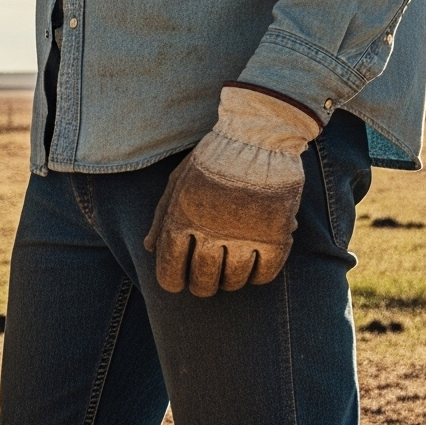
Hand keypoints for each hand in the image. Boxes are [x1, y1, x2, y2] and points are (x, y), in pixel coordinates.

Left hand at [145, 86, 320, 295]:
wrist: (256, 137)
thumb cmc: (211, 160)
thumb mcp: (177, 183)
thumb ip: (161, 217)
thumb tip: (150, 249)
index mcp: (180, 220)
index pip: (170, 269)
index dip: (172, 283)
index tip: (178, 284)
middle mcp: (209, 232)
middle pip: (202, 280)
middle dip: (201, 286)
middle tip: (205, 283)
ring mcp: (243, 235)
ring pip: (233, 280)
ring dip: (229, 283)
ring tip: (228, 276)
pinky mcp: (275, 234)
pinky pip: (265, 272)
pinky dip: (257, 277)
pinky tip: (253, 271)